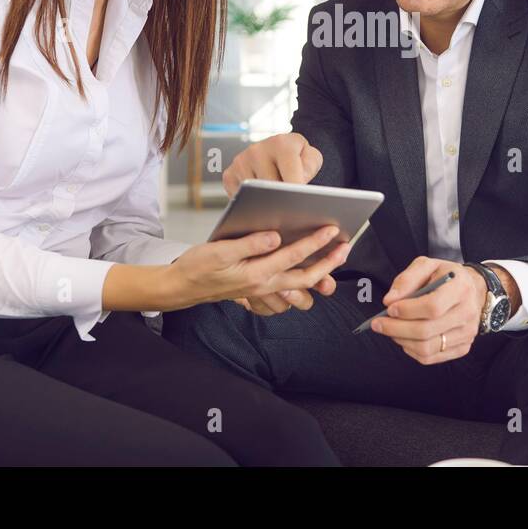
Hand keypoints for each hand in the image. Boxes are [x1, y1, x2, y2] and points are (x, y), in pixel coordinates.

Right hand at [169, 225, 349, 307]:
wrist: (182, 287)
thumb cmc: (198, 266)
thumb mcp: (220, 250)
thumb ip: (250, 244)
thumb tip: (275, 236)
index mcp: (257, 273)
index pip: (294, 256)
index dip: (316, 242)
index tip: (332, 230)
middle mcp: (263, 285)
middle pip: (306, 278)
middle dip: (329, 264)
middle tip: (345, 249)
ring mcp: (261, 292)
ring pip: (298, 290)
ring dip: (317, 278)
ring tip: (332, 263)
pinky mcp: (257, 292)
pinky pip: (285, 297)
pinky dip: (299, 289)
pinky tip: (305, 275)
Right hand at [222, 132, 322, 196]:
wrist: (280, 149)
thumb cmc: (297, 157)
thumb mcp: (312, 157)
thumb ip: (310, 168)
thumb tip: (295, 183)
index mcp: (281, 144)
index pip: (289, 177)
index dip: (295, 195)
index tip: (297, 205)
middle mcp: (257, 150)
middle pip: (269, 190)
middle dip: (279, 201)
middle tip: (286, 206)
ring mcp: (240, 162)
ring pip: (253, 196)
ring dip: (264, 203)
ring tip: (274, 201)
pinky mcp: (229, 174)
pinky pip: (238, 198)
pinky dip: (249, 203)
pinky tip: (259, 199)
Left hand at [368, 257, 486, 364]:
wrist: (473, 290)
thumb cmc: (446, 276)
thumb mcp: (428, 265)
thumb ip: (407, 279)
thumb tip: (389, 300)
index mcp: (461, 288)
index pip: (433, 306)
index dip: (408, 310)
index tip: (390, 308)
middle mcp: (467, 313)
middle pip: (426, 331)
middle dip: (396, 329)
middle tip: (378, 324)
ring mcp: (467, 333)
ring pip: (427, 348)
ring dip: (402, 341)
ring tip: (390, 330)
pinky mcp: (463, 347)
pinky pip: (431, 358)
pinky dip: (411, 351)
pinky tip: (404, 339)